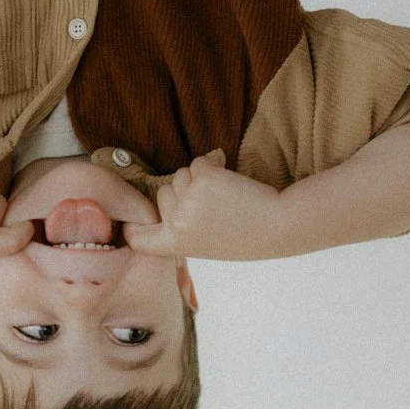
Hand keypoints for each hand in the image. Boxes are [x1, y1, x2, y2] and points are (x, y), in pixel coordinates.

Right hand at [126, 154, 286, 260]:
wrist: (275, 227)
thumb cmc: (240, 236)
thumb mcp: (199, 244)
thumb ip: (175, 229)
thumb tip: (155, 204)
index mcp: (173, 245)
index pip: (136, 236)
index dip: (133, 224)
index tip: (136, 219)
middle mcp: (176, 226)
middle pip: (163, 193)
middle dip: (182, 194)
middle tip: (210, 210)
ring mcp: (189, 202)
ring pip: (180, 175)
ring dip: (198, 180)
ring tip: (222, 199)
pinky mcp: (205, 181)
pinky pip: (198, 163)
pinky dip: (213, 167)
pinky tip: (228, 185)